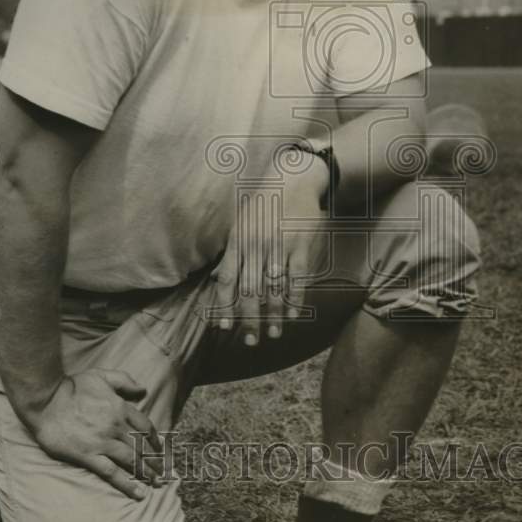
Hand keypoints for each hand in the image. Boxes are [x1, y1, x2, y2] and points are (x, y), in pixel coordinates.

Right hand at [27, 369, 164, 499]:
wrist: (46, 401)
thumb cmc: (72, 386)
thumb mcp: (101, 376)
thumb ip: (124, 381)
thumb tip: (143, 390)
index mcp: (120, 408)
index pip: (145, 426)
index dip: (155, 439)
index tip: (160, 449)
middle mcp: (116, 426)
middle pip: (141, 446)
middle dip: (155, 460)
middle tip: (165, 473)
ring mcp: (103, 442)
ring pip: (131, 460)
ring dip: (147, 473)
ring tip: (157, 483)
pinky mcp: (88, 456)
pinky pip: (112, 472)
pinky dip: (127, 484)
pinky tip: (138, 493)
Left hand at [211, 150, 329, 345]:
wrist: (292, 180)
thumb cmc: (263, 204)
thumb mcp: (241, 223)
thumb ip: (233, 252)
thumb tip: (220, 282)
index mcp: (238, 241)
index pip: (227, 280)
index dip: (224, 307)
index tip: (223, 328)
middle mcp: (256, 246)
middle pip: (250, 290)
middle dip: (248, 319)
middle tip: (249, 341)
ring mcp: (279, 247)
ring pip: (274, 289)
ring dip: (273, 316)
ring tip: (272, 334)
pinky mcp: (300, 247)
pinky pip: (296, 280)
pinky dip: (294, 300)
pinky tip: (292, 315)